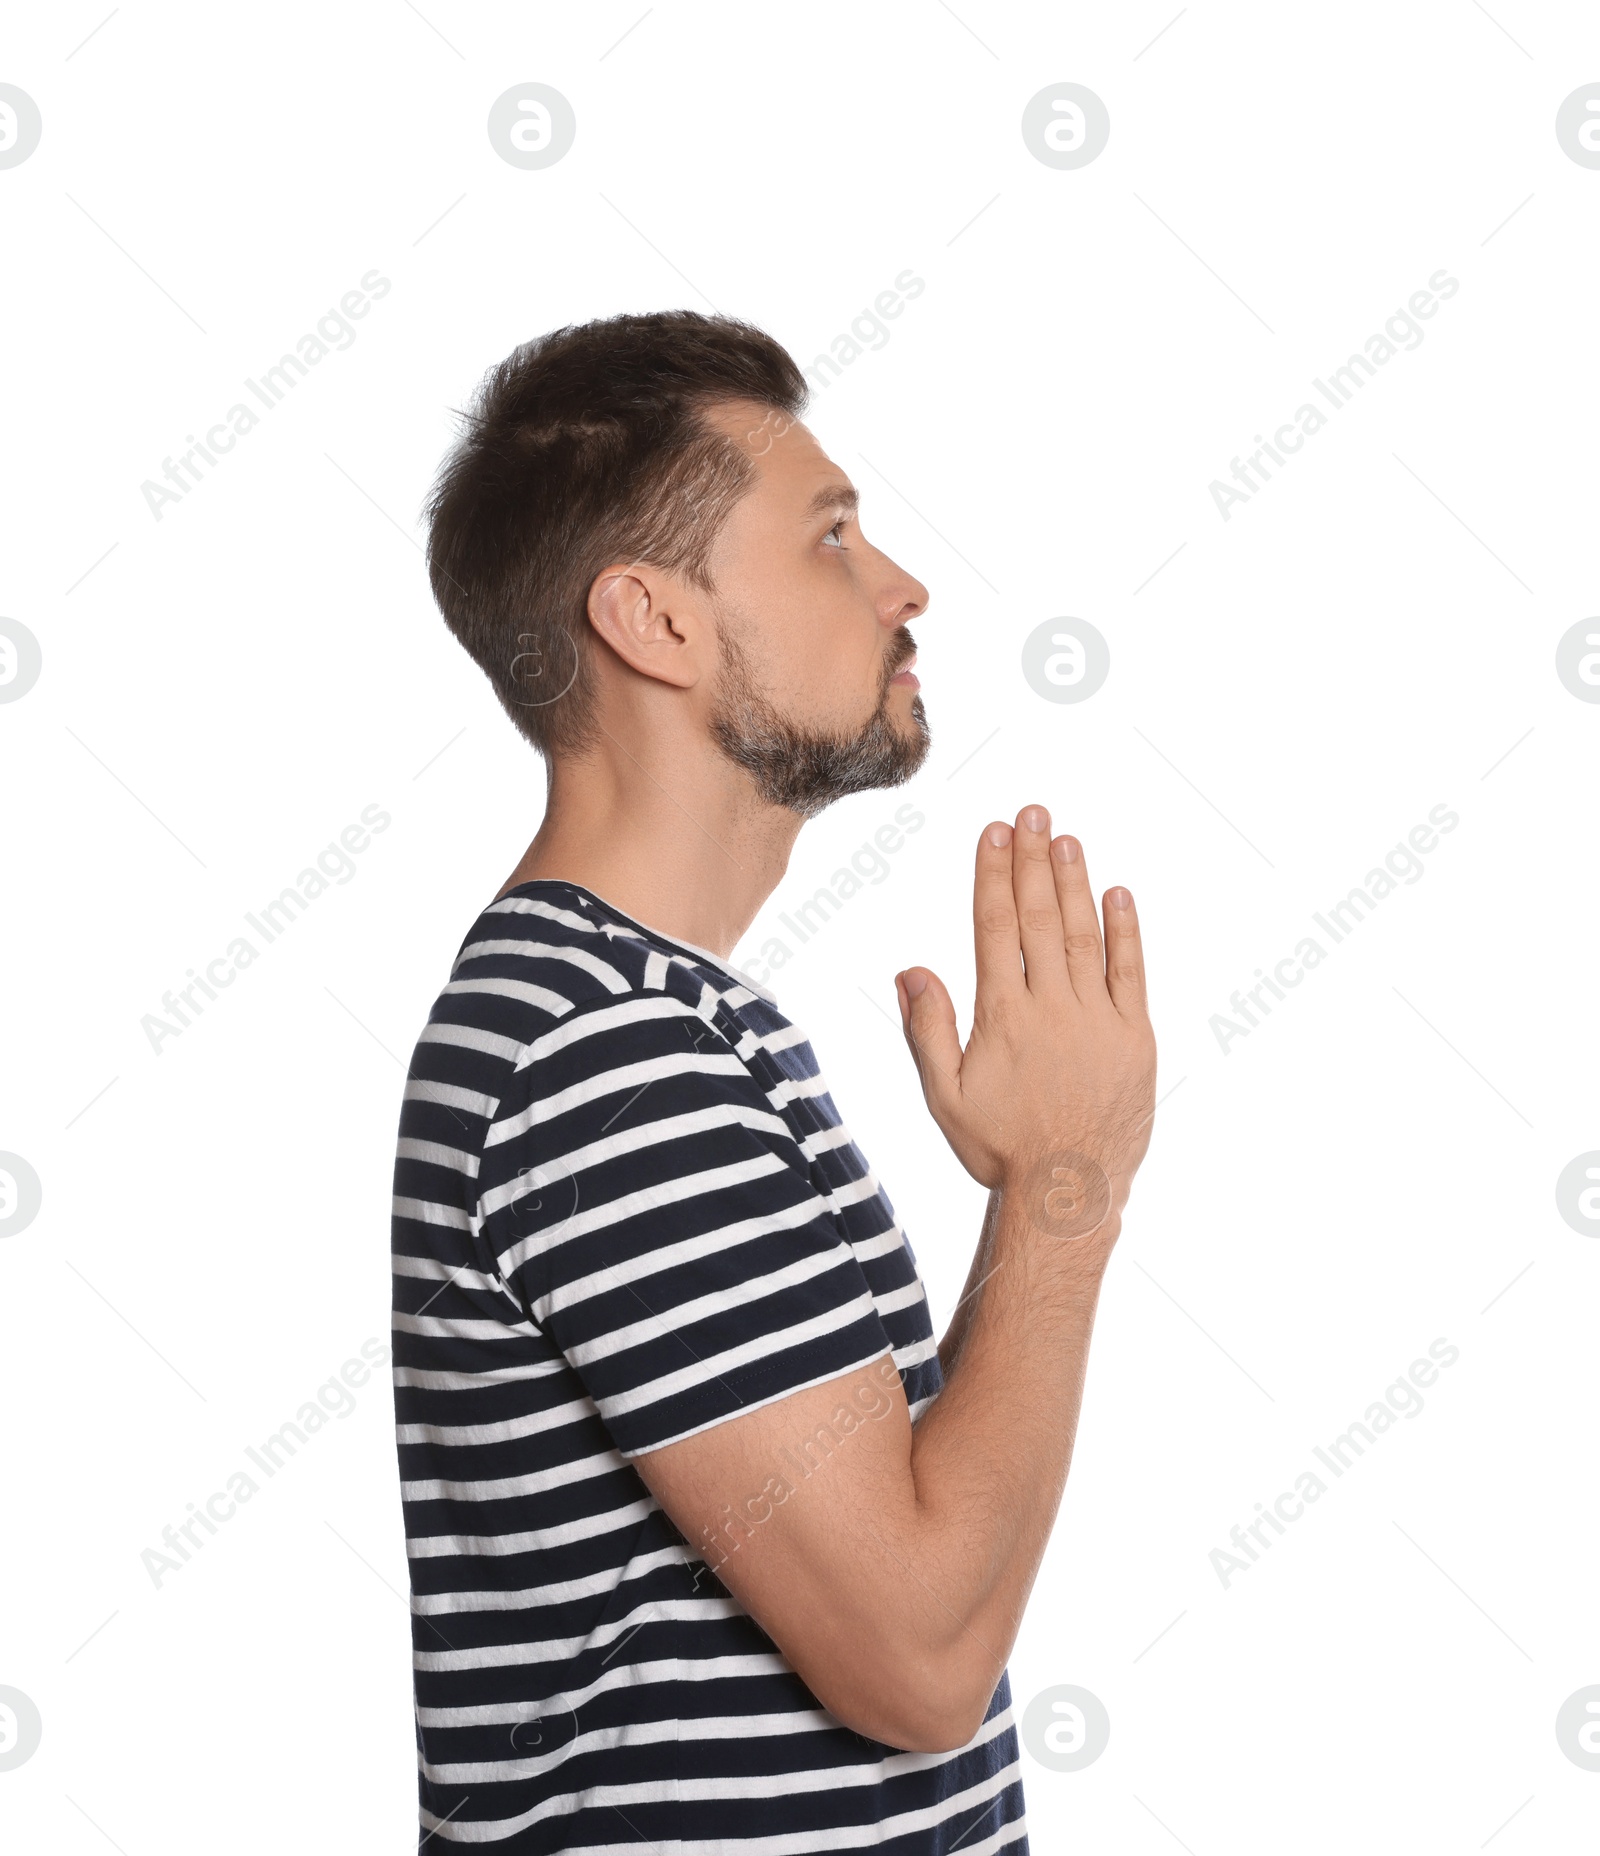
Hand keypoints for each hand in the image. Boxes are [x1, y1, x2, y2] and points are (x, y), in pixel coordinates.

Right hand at [894, 806, 1155, 1238]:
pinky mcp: (1134, 1037)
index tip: (992, 833)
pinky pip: (1130, 972)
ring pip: (1083, 935)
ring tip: (1064, 837)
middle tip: (1030, 812)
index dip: (993, 875)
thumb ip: (927, 1030)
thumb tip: (912, 970)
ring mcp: (1098, 1019)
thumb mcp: (945, 1096)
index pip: (996, 927)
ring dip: (1073, 882)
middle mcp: (1051, 1007)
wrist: (1070, 1194)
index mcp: (1003, 1016)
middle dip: (1031, 860)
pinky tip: (1117, 893)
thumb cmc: (1000, 1148)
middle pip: (1039, 917)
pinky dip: (1125, 931)